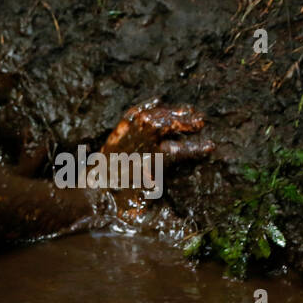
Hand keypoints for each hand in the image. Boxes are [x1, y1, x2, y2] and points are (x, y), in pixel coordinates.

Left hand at [92, 98, 214, 224]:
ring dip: (172, 113)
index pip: (180, 150)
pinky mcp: (118, 132)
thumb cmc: (119, 202)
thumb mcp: (145, 201)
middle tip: (201, 122)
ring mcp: (128, 134)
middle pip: (167, 125)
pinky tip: (158, 101)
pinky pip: (133, 113)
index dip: (196, 148)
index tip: (211, 146)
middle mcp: (139, 143)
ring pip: (154, 116)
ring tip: (188, 111)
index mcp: (149, 162)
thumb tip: (180, 192)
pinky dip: (146, 106)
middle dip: (186, 123)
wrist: (91, 194)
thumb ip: (162, 191)